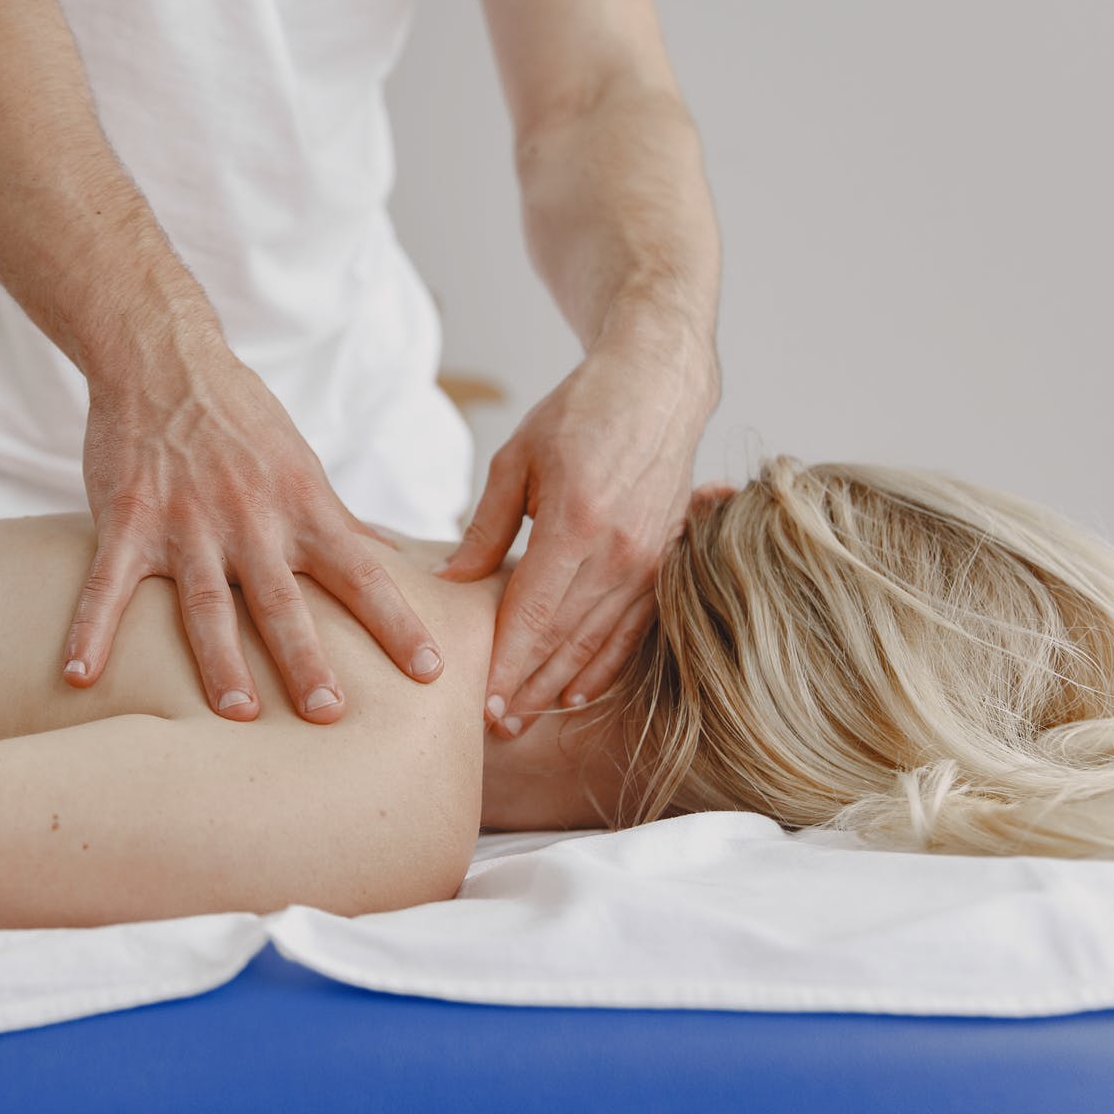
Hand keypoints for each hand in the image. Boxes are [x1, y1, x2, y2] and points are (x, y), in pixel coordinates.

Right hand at [63, 344, 443, 722]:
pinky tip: (80, 675)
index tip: (431, 672)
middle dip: (306, 658)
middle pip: (284, 600)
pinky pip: (107, 584)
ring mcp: (186, 523)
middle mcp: (250, 520)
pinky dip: (91, 629)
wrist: (162, 358)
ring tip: (236, 712)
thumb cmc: (239, 416)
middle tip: (330, 713)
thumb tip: (397, 559)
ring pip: (207, 602)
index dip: (398, 622)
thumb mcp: (301, 464)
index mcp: (301, 508)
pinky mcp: (127, 521)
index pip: (362, 573)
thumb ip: (341, 521)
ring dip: (220, 660)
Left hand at [436, 329, 715, 737]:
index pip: (533, 615)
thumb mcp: (517, 460)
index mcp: (575, 523)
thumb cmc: (578, 413)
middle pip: (565, 640)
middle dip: (527, 687)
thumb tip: (449, 584)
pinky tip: (579, 694)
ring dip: (561, 686)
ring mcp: (647, 560)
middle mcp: (618, 551)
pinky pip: (632, 629)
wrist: (656, 386)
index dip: (506, 664)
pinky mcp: (664, 561)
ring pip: (599, 642)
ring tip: (525, 719)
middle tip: (493, 727)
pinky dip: (604, 665)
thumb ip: (485, 528)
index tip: (479, 702)